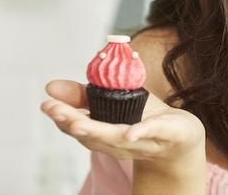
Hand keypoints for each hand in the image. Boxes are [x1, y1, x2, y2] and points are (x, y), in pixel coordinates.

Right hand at [40, 80, 204, 165]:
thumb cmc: (144, 116)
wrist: (181, 135)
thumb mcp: (112, 101)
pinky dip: (140, 132)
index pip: (78, 126)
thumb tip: (51, 86)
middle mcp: (118, 142)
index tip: (46, 104)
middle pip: (93, 135)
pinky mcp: (165, 135)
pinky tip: (130, 133)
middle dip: (73, 123)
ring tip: (78, 122)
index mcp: (104, 133)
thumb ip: (83, 95)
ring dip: (97, 131)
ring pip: (116, 138)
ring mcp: (140, 141)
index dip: (62, 116)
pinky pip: (152, 133)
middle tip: (56, 112)